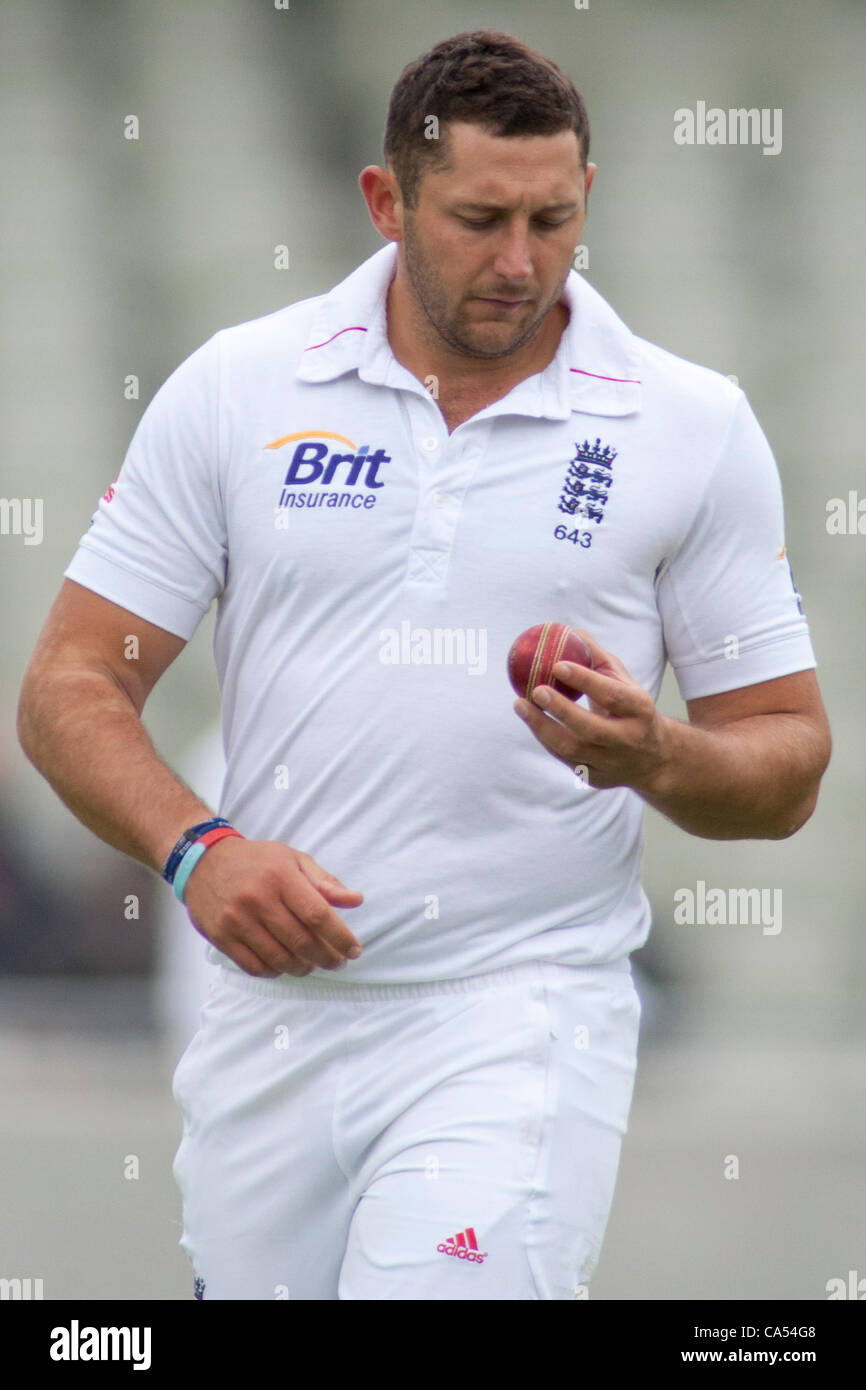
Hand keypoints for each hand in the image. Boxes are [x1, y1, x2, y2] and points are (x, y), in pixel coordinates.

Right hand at [181, 837, 363, 977]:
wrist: (203, 861)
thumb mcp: (293, 859)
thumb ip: (325, 882)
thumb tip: (356, 900)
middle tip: (337, 962)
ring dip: (302, 968)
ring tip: (312, 964)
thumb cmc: (256, 860)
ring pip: (279, 959)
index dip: (340, 937)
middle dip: (326, 958)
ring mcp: (236, 920)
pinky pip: (254, 966)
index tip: (354, 950)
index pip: (317, 915)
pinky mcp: (221, 936)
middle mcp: (257, 899)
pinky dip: (275, 972)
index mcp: (280, 876)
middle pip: (301, 941)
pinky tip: (284, 966)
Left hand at [512, 629, 671, 791]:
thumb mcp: (625, 683)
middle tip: (535, 689)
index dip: (585, 680)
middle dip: (561, 709)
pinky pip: (564, 759)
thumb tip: (571, 631)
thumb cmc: (631, 709)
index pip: (612, 694)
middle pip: (592, 728)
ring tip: (520, 705)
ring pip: (572, 749)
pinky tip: (530, 719)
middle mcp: (627, 739)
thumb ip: (599, 659)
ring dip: (542, 727)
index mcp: (639, 710)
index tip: (557, 664)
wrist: (653, 759)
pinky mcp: (595, 777)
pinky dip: (544, 738)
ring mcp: (611, 762)